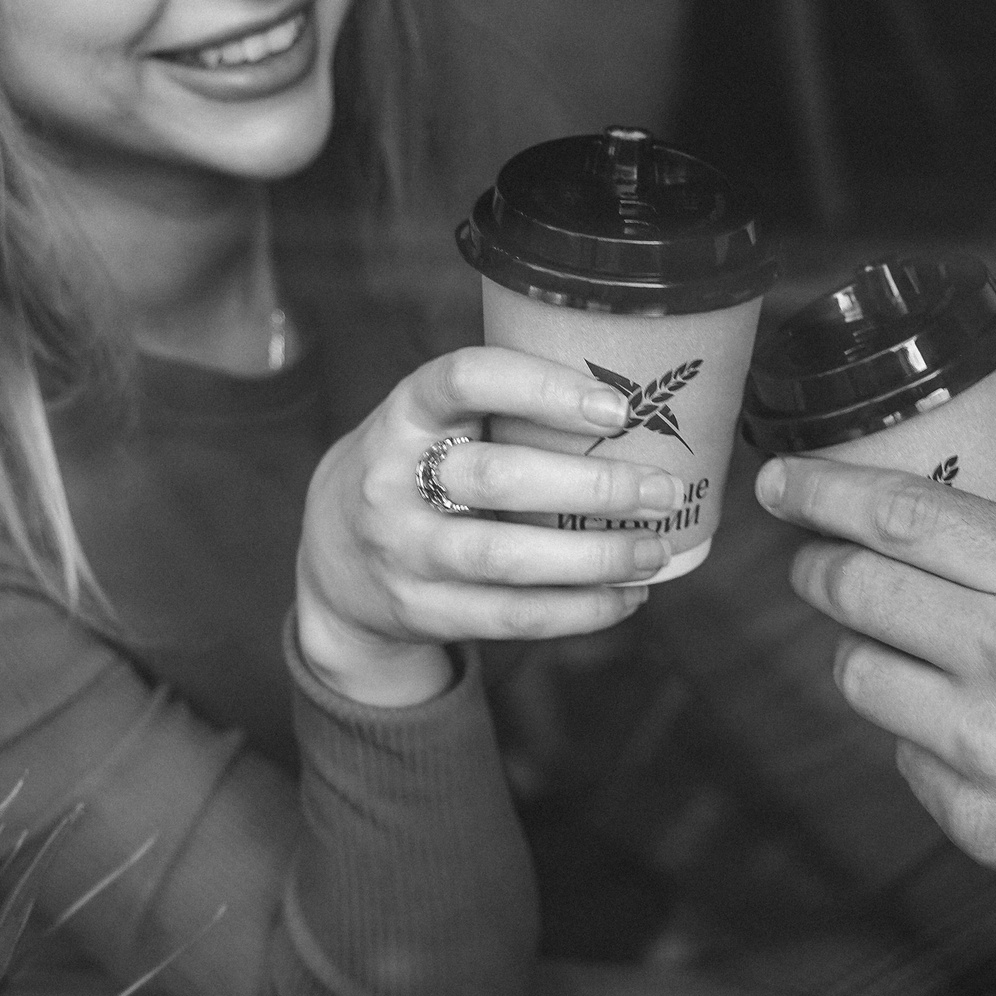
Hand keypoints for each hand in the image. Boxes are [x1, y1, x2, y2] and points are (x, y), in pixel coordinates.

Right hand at [297, 346, 679, 706]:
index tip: (617, 407)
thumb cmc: (417, 470)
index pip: (466, 379)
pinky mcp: (422, 610)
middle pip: (499, 479)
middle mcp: (393, 479)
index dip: (543, 388)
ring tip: (655, 550)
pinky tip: (627, 598)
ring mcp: (403, 551)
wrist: (331, 562)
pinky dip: (580, 611)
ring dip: (595, 558)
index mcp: (405, 414)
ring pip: (507, 558)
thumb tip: (640, 404)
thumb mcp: (432, 423)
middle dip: (595, 486)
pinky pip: (511, 616)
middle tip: (664, 489)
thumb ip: (503, 410)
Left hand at [758, 388, 995, 995]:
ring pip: (856, 672)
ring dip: (860, 650)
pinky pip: (898, 753)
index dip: (823, 490)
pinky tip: (960, 730)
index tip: (780, 478)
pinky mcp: (970, 814)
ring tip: (895, 645)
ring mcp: (984, 740)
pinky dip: (914, 734)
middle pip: (854, 586)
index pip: (902, 515)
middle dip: (815, 566)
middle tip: (816, 560)